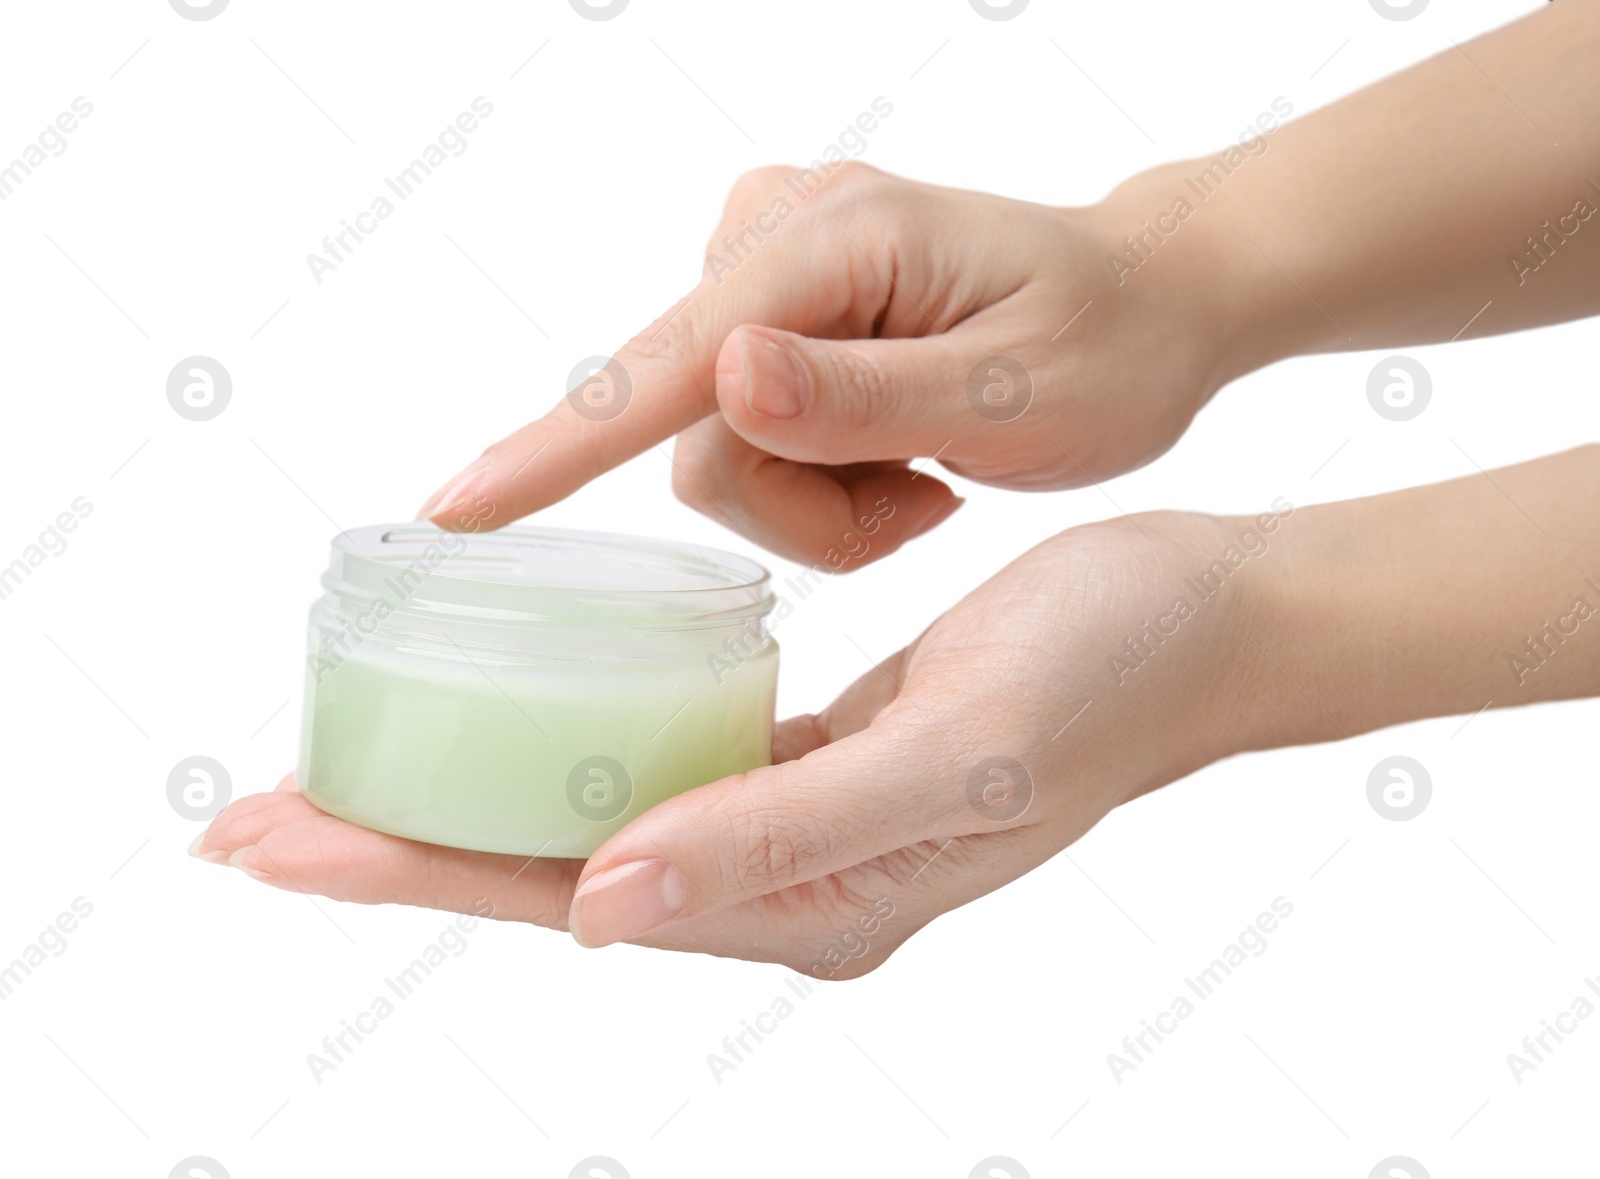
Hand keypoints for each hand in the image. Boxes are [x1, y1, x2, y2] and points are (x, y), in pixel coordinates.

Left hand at [193, 510, 1267, 974]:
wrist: (1201, 618)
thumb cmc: (1106, 676)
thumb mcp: (955, 757)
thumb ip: (779, 839)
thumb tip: (601, 908)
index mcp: (813, 907)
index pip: (568, 894)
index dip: (415, 871)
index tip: (272, 841)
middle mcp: (788, 884)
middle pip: (551, 870)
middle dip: (400, 846)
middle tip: (247, 816)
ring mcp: (796, 828)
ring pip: (589, 819)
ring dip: (466, 799)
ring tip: (340, 776)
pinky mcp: (811, 763)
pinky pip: (651, 767)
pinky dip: (560, 747)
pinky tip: (503, 719)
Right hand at [417, 163, 1247, 566]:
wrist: (1145, 303)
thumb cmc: (1107, 348)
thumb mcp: (1013, 392)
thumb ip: (863, 394)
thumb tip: (720, 379)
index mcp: (838, 240)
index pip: (668, 362)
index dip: (557, 447)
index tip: (455, 508)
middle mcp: (779, 232)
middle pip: (697, 431)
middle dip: (799, 504)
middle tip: (916, 505)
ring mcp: (768, 265)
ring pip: (717, 445)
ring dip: (816, 495)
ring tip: (920, 475)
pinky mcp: (772, 306)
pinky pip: (741, 429)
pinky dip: (818, 471)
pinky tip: (898, 450)